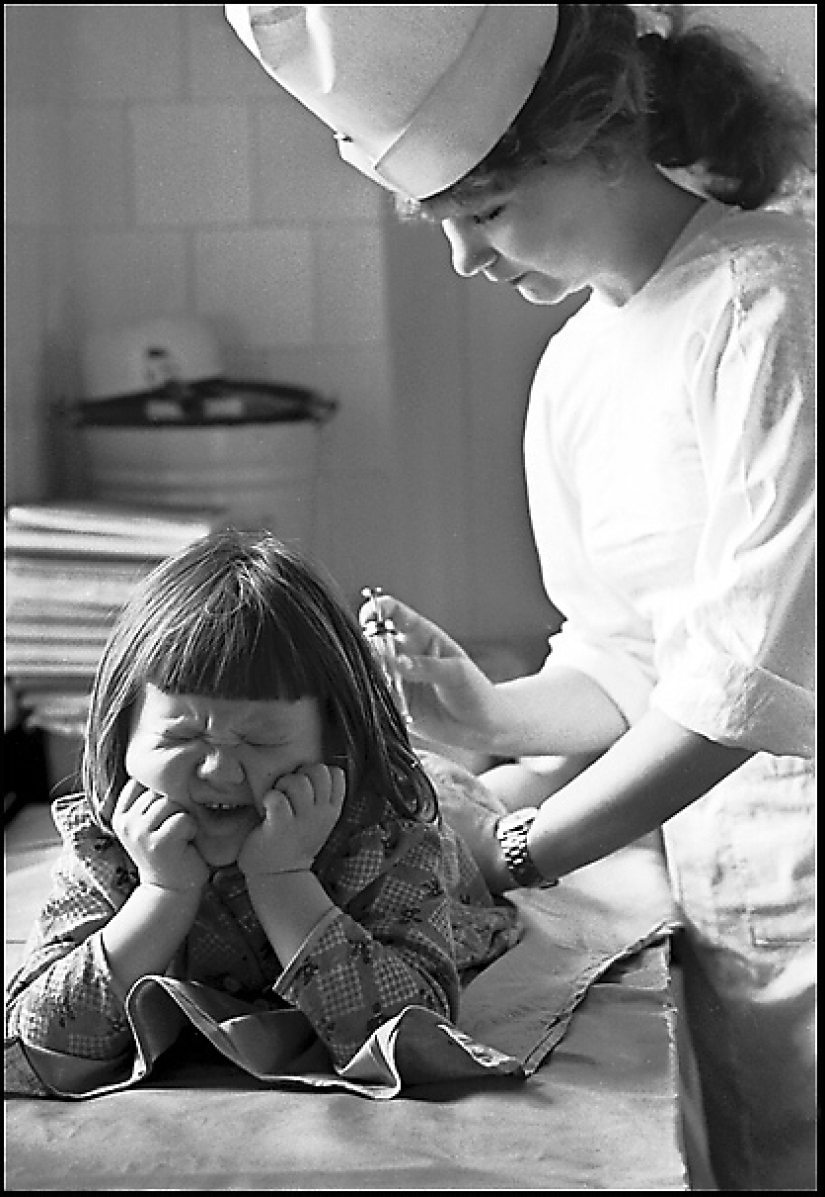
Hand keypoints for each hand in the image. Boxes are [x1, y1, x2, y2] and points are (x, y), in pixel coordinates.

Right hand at [112, 778, 209, 891]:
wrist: (171, 890)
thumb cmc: (169, 850)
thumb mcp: (151, 822)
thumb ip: (150, 798)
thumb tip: (170, 758)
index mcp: (121, 813)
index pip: (143, 781)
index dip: (162, 790)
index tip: (168, 812)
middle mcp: (126, 822)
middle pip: (159, 790)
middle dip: (176, 804)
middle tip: (176, 828)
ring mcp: (139, 832)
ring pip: (171, 802)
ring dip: (184, 817)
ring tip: (180, 836)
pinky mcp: (157, 843)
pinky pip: (182, 818)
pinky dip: (190, 829)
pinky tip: (185, 844)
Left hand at [237, 764, 345, 879]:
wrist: (279, 876)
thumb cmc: (295, 841)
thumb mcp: (318, 821)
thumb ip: (320, 797)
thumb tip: (312, 768)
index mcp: (331, 809)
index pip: (336, 773)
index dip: (319, 772)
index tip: (307, 786)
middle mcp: (321, 814)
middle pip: (318, 770)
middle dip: (301, 774)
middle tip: (289, 792)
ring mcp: (301, 821)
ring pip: (298, 781)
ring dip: (282, 785)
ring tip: (277, 801)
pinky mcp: (279, 827)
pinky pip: (277, 798)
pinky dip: (269, 798)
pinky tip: (266, 809)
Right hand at [358, 594, 503, 749]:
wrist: (482, 727)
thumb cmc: (476, 691)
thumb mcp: (457, 673)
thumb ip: (427, 667)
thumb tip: (398, 662)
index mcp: (422, 636)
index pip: (394, 613)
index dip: (377, 610)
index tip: (367, 618)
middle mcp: (406, 654)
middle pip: (375, 641)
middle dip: (370, 649)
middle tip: (383, 662)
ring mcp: (399, 678)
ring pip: (372, 670)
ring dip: (374, 677)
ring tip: (394, 688)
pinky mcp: (396, 703)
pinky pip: (378, 698)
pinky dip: (378, 700)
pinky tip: (398, 707)